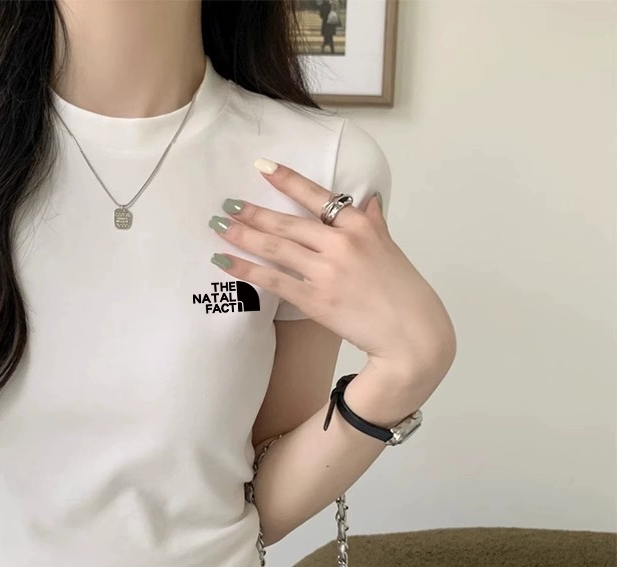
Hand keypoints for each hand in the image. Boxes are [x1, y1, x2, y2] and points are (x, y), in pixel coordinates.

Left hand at [210, 158, 456, 373]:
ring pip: (275, 248)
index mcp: (361, 226)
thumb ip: (374, 223)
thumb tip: (368, 201)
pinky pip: (273, 280)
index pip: (317, 196)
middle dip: (253, 212)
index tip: (262, 167)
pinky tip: (225, 262)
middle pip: (287, 222)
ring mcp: (326, 271)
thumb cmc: (403, 293)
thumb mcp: (390, 249)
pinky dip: (246, 269)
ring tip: (219, 226)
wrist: (411, 335)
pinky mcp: (314, 299)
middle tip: (227, 204)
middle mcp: (341, 243)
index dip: (287, 180)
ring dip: (243, 236)